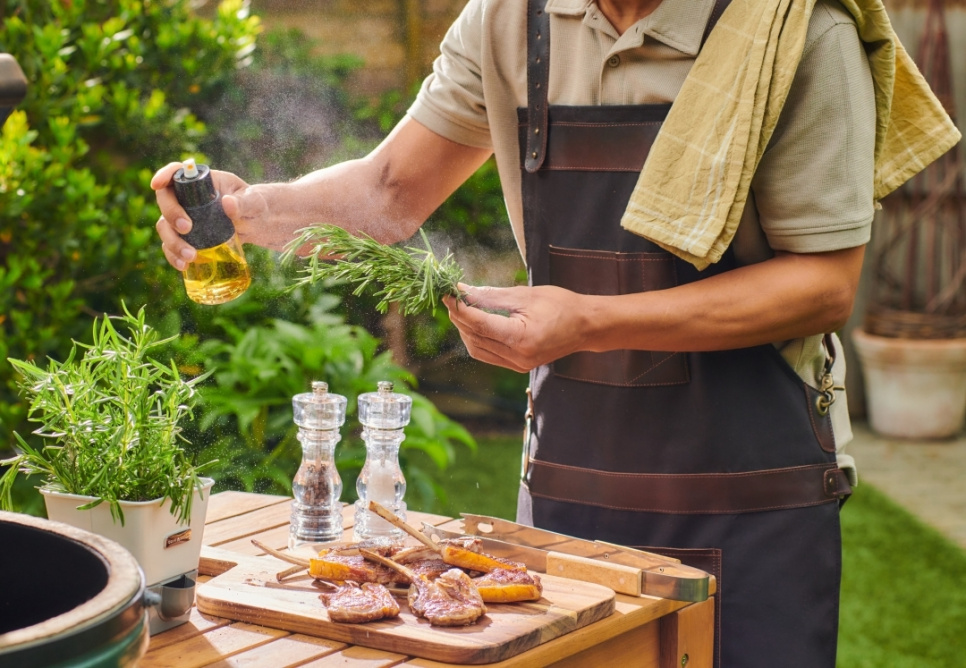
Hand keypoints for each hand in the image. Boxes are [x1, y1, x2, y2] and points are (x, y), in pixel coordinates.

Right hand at [150, 162, 261, 269]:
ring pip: (165, 226)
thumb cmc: (255, 206)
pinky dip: (174, 256)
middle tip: (187, 228)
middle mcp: (188, 198)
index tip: (157, 184)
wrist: (257, 224)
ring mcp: (185, 217)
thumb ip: (245, 202)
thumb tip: (228, 204)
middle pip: (165, 200)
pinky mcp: (187, 237)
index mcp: (202, 182)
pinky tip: (183, 265)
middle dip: (171, 214)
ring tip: (191, 256)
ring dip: (172, 241)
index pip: (177, 173)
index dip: (164, 175)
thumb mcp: (254, 201)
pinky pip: (171, 246)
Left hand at [443, 284, 590, 372]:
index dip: (460, 308)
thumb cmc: (561, 305)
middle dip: (460, 317)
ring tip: (462, 308)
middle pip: (475, 337)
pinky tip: (475, 322)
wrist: (586, 326)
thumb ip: (491, 296)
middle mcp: (518, 357)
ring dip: (466, 329)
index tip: (447, 293)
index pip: (479, 324)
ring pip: (477, 348)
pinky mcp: (518, 366)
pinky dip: (477, 338)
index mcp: (521, 338)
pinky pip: (487, 354)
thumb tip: (463, 291)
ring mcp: (518, 365)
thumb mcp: (525, 295)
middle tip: (453, 296)